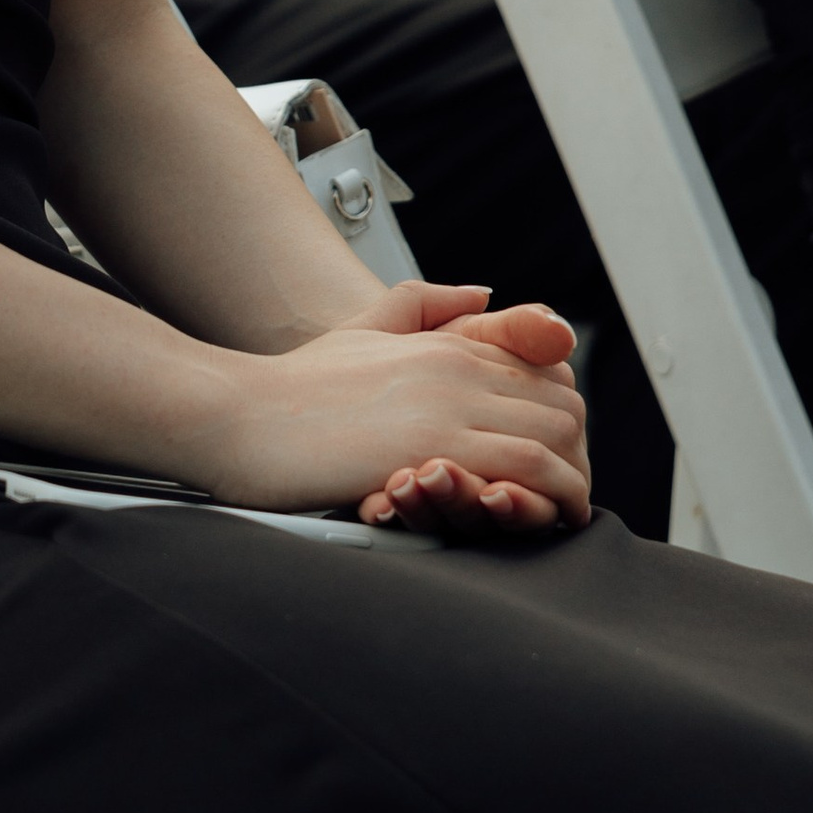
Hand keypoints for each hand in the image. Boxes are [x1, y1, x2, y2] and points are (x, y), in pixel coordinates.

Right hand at [189, 285, 590, 534]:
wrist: (237, 414)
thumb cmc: (290, 387)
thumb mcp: (362, 331)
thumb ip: (424, 306)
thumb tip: (485, 294)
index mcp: (445, 345)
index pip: (542, 373)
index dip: (562, 419)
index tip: (559, 457)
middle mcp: (455, 369)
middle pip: (561, 406)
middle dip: (574, 455)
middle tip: (565, 494)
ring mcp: (444, 408)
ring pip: (552, 440)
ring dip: (566, 484)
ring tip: (560, 513)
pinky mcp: (427, 450)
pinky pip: (516, 472)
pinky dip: (539, 498)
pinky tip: (532, 518)